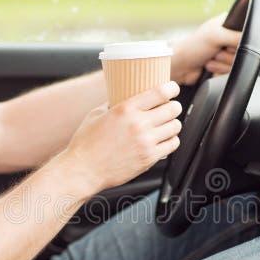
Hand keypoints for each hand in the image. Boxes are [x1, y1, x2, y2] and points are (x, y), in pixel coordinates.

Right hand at [60, 81, 181, 194]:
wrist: (83, 170)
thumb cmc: (86, 143)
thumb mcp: (97, 115)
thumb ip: (113, 104)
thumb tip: (122, 95)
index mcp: (125, 109)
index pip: (160, 92)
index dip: (172, 88)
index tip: (173, 89)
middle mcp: (138, 124)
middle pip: (173, 109)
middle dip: (174, 107)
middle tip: (170, 108)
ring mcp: (145, 142)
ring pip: (176, 127)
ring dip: (173, 124)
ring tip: (166, 125)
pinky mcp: (149, 158)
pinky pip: (172, 145)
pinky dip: (171, 140)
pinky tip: (164, 140)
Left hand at [171, 14, 241, 85]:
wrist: (180, 67)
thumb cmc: (192, 47)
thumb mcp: (216, 35)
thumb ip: (236, 36)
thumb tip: (251, 40)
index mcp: (228, 24)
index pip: (246, 33)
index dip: (238, 41)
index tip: (228, 43)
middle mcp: (228, 38)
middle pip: (242, 51)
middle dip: (227, 55)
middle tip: (215, 52)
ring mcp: (225, 53)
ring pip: (236, 63)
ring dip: (221, 64)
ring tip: (209, 60)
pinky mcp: (222, 66)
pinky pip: (230, 73)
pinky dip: (219, 72)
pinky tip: (209, 68)